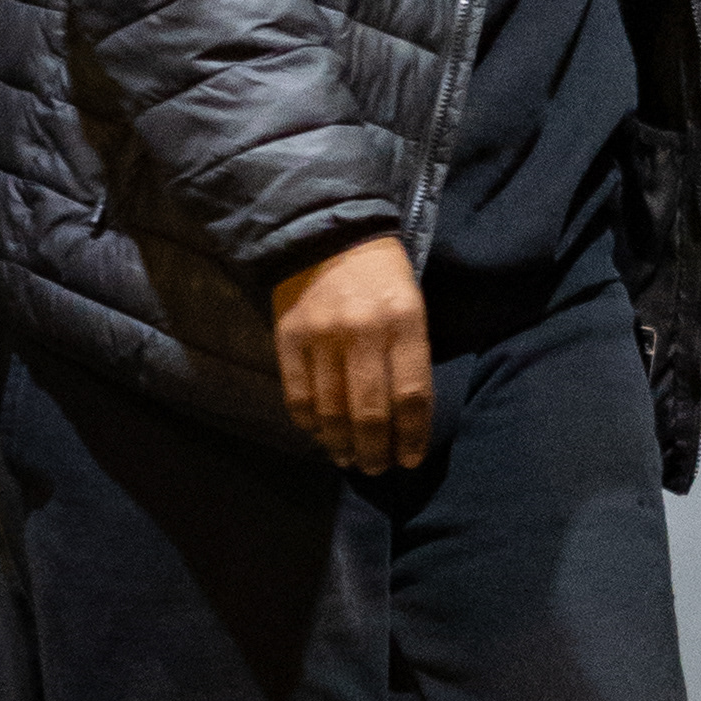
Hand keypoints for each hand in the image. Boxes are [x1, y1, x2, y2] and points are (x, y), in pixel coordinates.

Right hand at [272, 233, 434, 474]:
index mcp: (404, 321)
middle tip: (375, 467)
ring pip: (332, 410)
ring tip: (347, 458)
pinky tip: (319, 433)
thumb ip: (410, 357)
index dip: (411, 436)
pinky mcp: (289, 338)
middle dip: (374, 450)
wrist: (328, 232)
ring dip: (341, 444)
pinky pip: (298, 395)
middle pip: (370, 411)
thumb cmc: (381, 276)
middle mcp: (363, 330)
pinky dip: (309, 422)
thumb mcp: (412, 305)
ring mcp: (322, 335)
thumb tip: (405, 419)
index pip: (411, 395)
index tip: (408, 459)